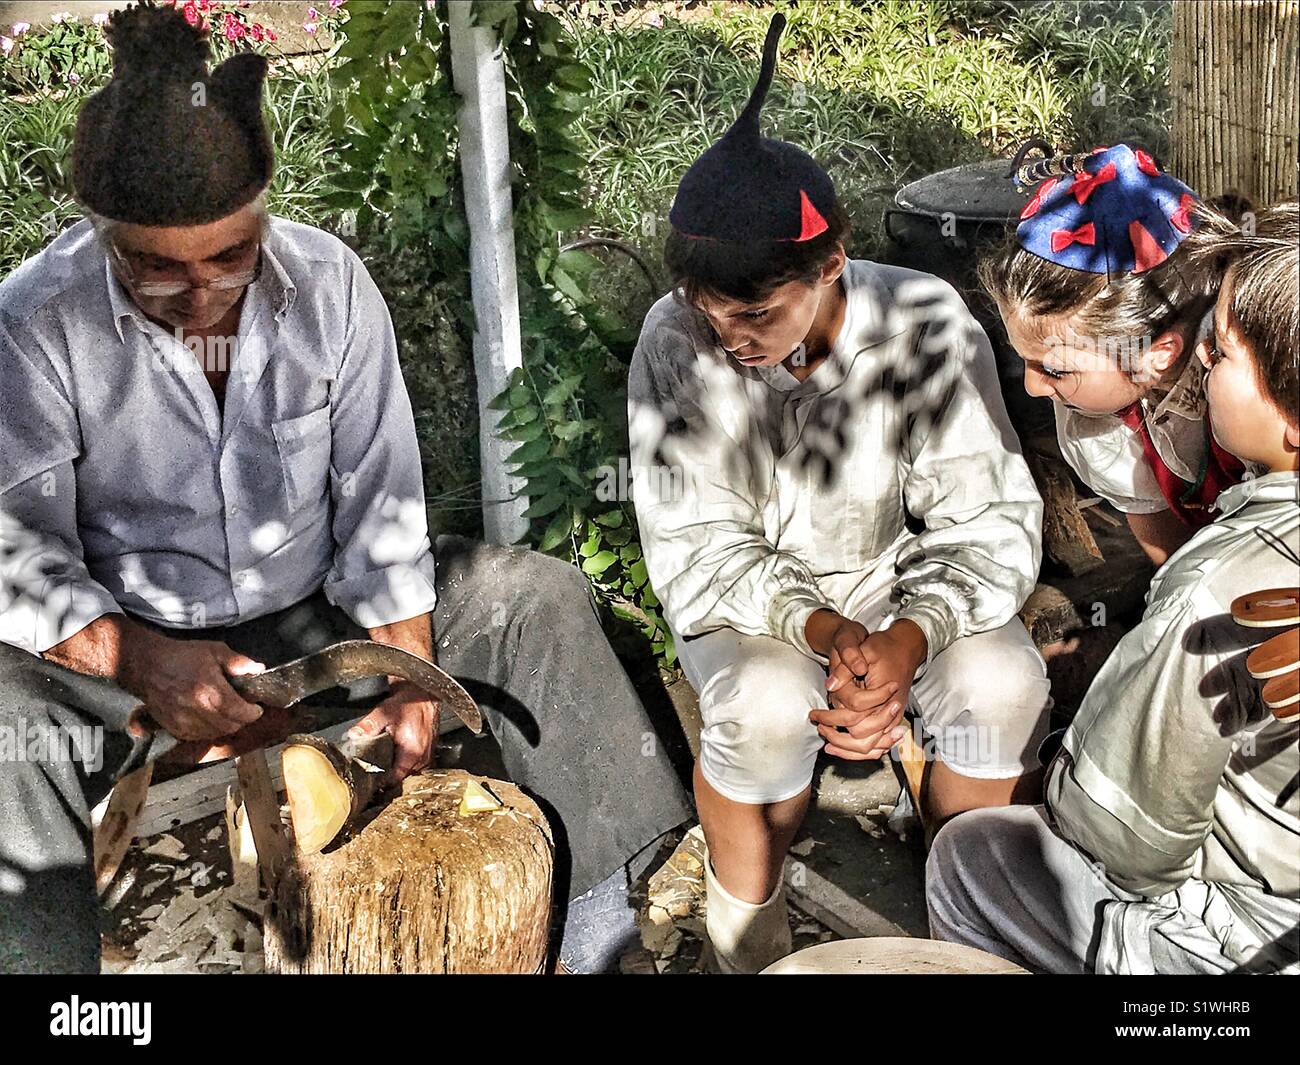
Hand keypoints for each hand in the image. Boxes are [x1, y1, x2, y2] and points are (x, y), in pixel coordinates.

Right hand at [118, 629, 265, 741]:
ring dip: (226, 726)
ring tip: (228, 714)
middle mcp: (198, 709)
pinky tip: (210, 719)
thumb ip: (238, 662)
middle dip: (242, 720)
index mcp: (210, 689)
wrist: (147, 666)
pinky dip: (209, 731)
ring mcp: (184, 721)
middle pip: (230, 726)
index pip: (240, 712)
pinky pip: (198, 737)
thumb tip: (259, 670)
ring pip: (215, 734)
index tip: (257, 708)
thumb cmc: (183, 656)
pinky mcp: (174, 727)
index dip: (253, 713)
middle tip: (243, 711)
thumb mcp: (214, 651)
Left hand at [348, 680, 438, 779]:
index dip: (380, 781)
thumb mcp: (384, 712)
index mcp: (412, 752)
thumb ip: (368, 726)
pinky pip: (415, 767)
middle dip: (387, 777)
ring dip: (397, 771)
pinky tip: (396, 758)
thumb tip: (353, 736)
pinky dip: (405, 765)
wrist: (424, 694)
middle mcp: (423, 758)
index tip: (369, 780)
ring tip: (383, 766)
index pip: (394, 779)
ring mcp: (427, 756)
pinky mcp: (428, 753)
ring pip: (409, 774)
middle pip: (401, 779)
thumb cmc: (409, 702)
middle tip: (372, 772)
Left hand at [810, 620, 926, 760]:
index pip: (854, 717)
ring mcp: (892, 719)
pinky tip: (843, 748)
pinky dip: (860, 750)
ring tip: (827, 743)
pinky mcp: (891, 721)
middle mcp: (890, 712)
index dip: (831, 717)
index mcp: (883, 696)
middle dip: (836, 736)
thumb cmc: (884, 648)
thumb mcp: (864, 650)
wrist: (905, 648)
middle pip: (861, 738)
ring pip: (870, 748)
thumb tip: (830, 685)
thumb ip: (846, 668)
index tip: (813, 713)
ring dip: (847, 749)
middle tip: (818, 725)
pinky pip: (877, 746)